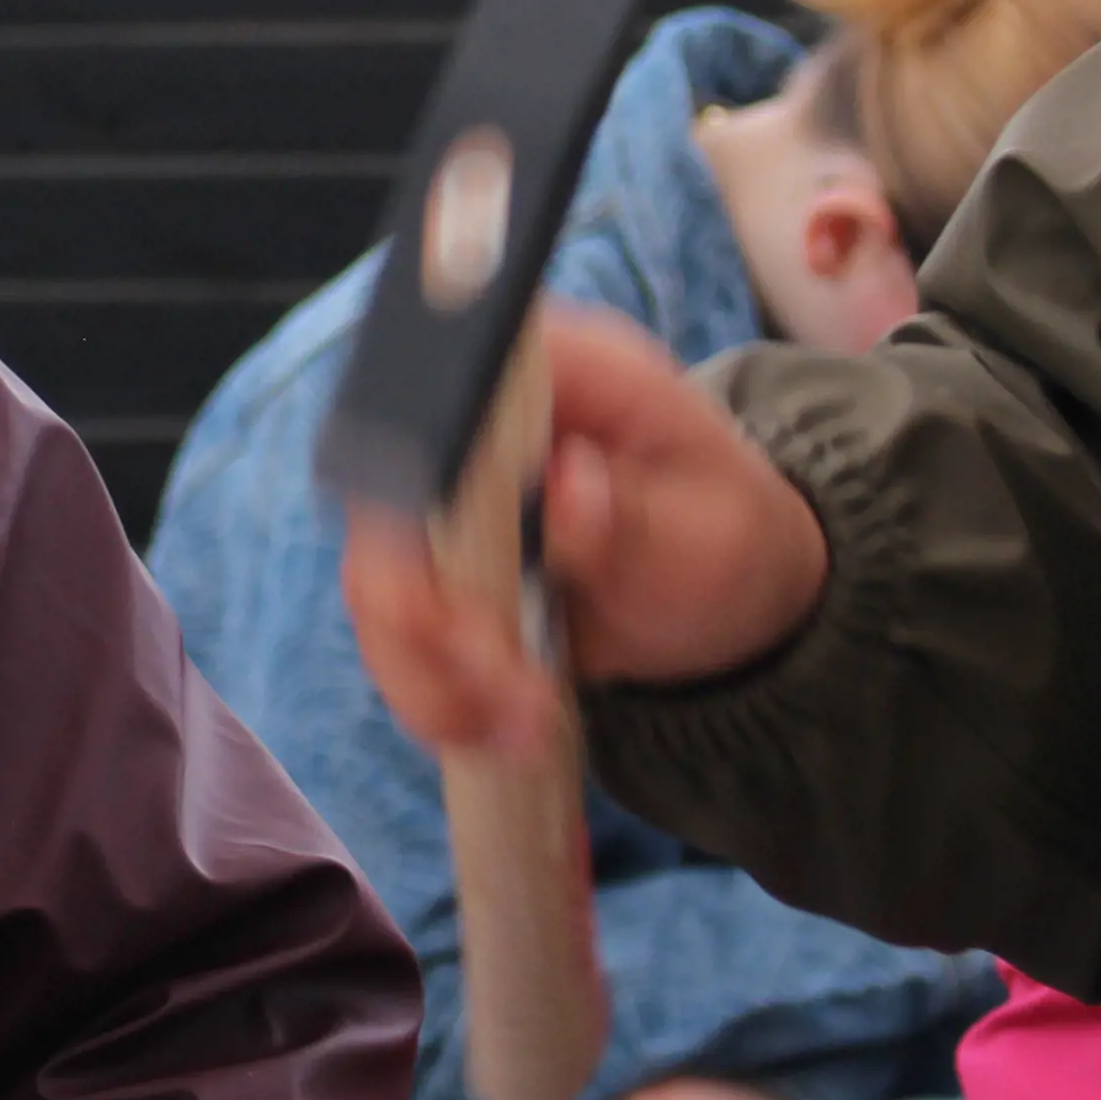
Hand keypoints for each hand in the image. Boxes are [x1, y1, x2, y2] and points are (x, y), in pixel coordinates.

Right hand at [339, 305, 830, 765]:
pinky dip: (432, 691)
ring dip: (426, 669)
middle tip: (499, 677)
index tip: (454, 565)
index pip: (449, 385)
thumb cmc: (726, 540)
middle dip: (424, 608)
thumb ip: (637, 519)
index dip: (424, 468)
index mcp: (558, 373)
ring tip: (511, 724)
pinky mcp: (436, 567)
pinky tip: (495, 726)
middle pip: (385, 492)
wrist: (724, 594)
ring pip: (374, 576)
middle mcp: (482, 422)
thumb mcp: (714, 536)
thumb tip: (569, 489)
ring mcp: (448, 497)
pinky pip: (393, 629)